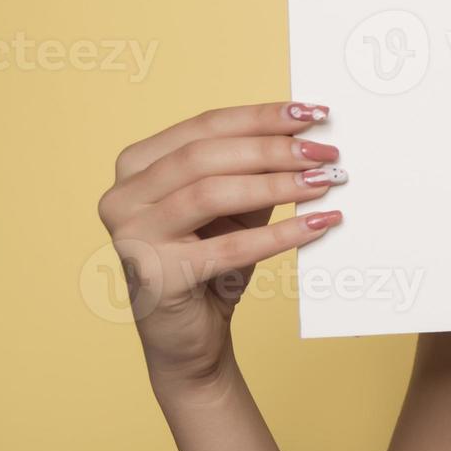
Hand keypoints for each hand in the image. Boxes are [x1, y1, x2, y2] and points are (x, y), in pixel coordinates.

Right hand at [96, 101, 345, 394]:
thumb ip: (257, 170)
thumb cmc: (211, 261)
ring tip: (326, 182)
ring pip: (211, 193)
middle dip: (274, 148)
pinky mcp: (156, 275)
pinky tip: (318, 225)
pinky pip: (227, 248)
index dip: (262, 116)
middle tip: (327, 152)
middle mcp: (124, 195)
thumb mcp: (236, 207)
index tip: (313, 113)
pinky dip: (279, 234)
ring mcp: (132, 235)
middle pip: (206, 154)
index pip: (206, 125)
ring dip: (278, 185)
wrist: (188, 337)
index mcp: (138, 164)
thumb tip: (309, 137)